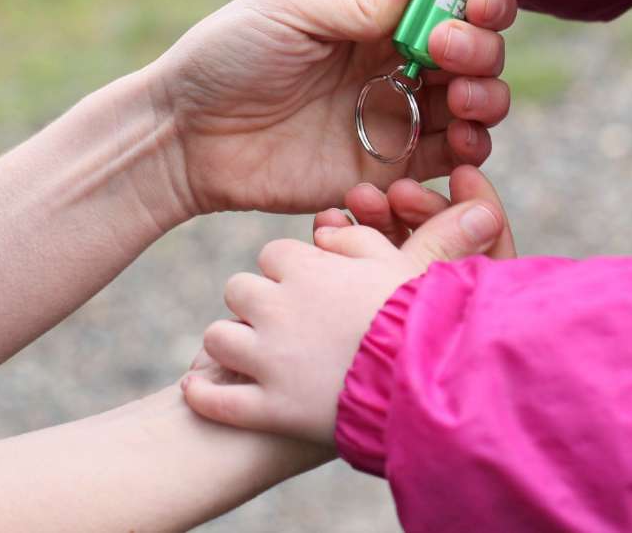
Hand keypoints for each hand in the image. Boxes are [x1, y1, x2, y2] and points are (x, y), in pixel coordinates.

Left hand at [144, 0, 516, 220]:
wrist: (186, 137)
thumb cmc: (225, 56)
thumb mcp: (288, 8)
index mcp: (372, 9)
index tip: (473, 5)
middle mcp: (393, 58)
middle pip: (472, 48)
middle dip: (481, 48)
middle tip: (449, 56)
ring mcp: (392, 113)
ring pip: (473, 103)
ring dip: (485, 98)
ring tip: (462, 102)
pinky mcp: (386, 168)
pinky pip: (447, 161)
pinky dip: (466, 152)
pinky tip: (455, 144)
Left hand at [182, 166, 513, 442]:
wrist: (430, 389)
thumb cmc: (427, 324)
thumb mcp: (408, 271)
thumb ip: (379, 240)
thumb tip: (359, 222)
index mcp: (305, 266)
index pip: (275, 254)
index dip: (291, 270)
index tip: (307, 286)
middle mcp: (276, 306)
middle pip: (239, 289)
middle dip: (256, 303)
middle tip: (280, 322)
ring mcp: (267, 360)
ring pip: (218, 337)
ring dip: (230, 344)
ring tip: (250, 356)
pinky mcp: (264, 409)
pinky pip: (214, 398)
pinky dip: (205, 393)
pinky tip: (201, 390)